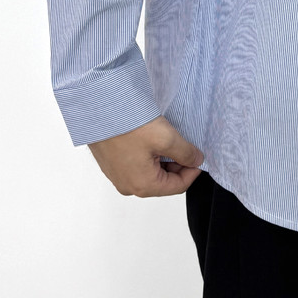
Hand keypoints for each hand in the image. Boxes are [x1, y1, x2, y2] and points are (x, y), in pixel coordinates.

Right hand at [87, 115, 203, 196]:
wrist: (99, 111)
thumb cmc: (128, 126)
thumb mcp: (167, 139)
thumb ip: (186, 153)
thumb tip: (196, 160)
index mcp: (143, 185)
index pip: (178, 186)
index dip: (193, 171)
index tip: (197, 155)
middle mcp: (129, 186)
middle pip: (164, 181)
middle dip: (178, 164)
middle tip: (184, 144)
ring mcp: (118, 176)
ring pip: (152, 172)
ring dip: (164, 159)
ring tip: (166, 139)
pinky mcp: (112, 165)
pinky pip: (138, 166)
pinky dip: (150, 155)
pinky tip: (151, 139)